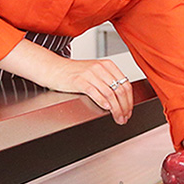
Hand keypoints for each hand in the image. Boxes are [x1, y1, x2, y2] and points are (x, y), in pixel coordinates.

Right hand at [0, 40, 132, 123]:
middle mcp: (100, 68)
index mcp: (107, 65)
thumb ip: (107, 81)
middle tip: (125, 117)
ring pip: (110, 94)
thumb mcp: (93, 72)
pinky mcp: (80, 81)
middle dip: (125, 107)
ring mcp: (90, 74)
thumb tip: (120, 98)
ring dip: (116, 109)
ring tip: (117, 118)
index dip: (130, 100)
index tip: (129, 110)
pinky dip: (103, 102)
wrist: (53, 68)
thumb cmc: (72, 72)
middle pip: (120, 90)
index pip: (125, 84)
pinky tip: (107, 109)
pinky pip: (96, 93)